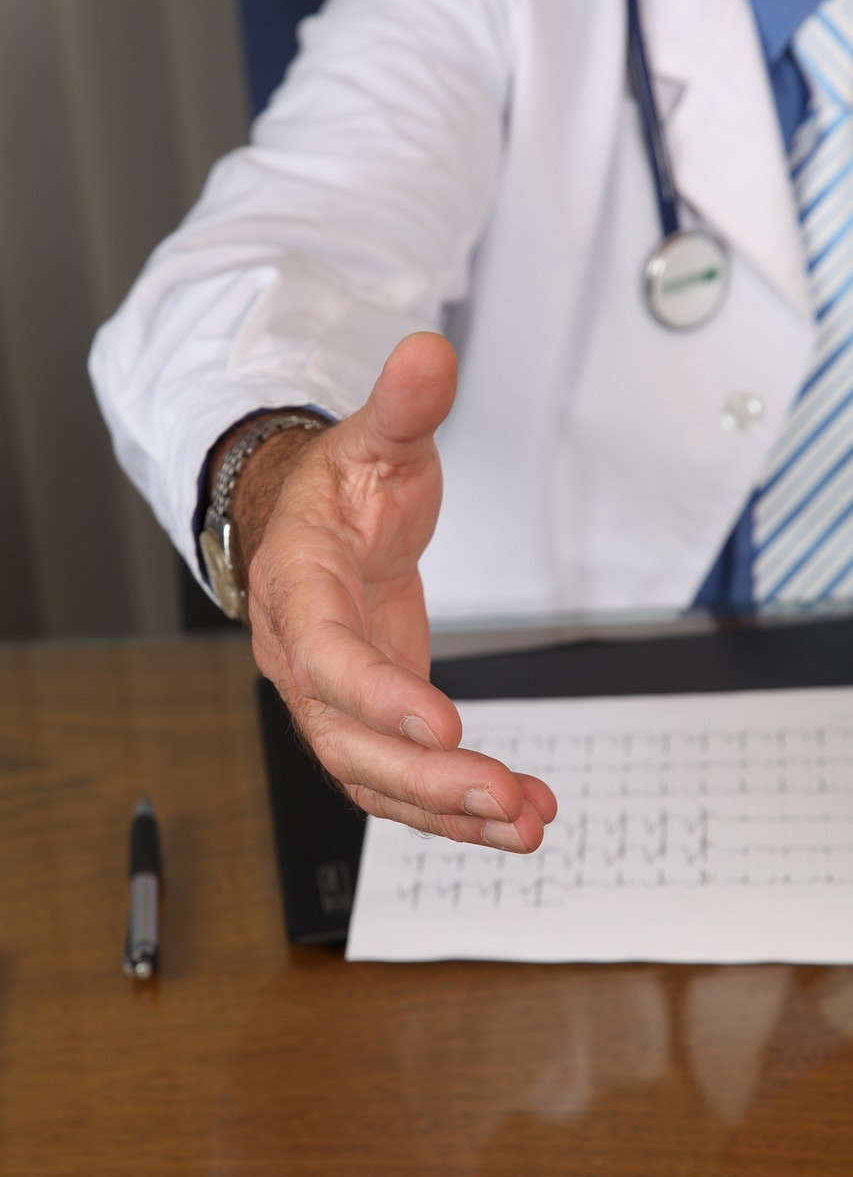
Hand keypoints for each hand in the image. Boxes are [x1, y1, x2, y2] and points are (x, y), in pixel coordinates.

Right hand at [245, 332, 557, 850]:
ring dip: (448, 811)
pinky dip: (457, 807)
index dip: (379, 695)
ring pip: (375, 776)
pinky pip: (402, 780)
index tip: (444, 724)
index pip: (326, 654)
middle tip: (503, 796)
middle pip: (347, 740)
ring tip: (526, 824)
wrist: (313, 527)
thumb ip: (402, 409)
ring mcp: (332, 700)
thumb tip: (431, 352)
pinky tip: (518, 815)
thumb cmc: (341, 490)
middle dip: (425, 779)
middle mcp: (302, 659)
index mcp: (296, 589)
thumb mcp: (374, 442)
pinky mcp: (370, 721)